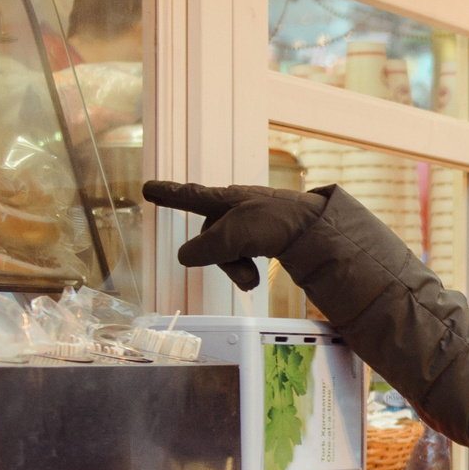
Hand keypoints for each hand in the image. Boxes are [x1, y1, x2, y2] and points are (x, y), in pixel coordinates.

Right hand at [142, 181, 325, 292]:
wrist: (320, 231)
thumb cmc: (277, 222)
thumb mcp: (234, 234)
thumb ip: (206, 245)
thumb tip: (186, 255)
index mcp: (225, 198)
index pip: (189, 195)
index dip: (168, 194)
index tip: (148, 188)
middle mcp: (237, 208)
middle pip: (209, 236)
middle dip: (219, 258)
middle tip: (241, 272)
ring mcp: (254, 223)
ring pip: (227, 251)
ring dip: (235, 269)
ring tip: (253, 281)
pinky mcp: (269, 238)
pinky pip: (245, 256)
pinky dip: (248, 270)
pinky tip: (258, 277)